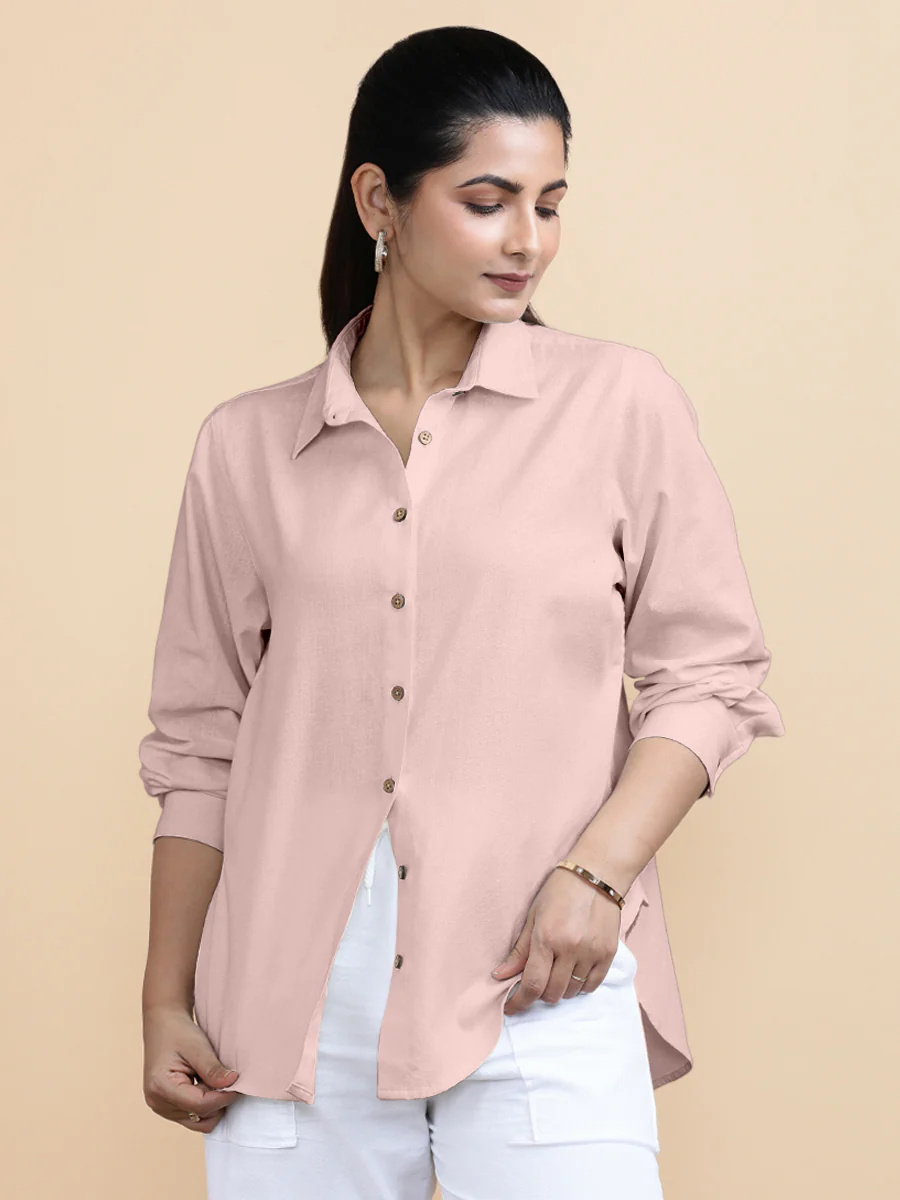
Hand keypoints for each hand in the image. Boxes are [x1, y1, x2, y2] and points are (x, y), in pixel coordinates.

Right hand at [142, 1004, 240, 1131]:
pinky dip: (203, 1104)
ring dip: (210, 1104)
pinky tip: (204, 1084)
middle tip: (222, 1078)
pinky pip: (191, 1116)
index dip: (223, 1098)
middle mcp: (157, 1102)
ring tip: (210, 1079)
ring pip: (197, 1121)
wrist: (163, 1025)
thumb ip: (213, 1069)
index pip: (200, 1105)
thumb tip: (233, 1083)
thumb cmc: (178, 1033)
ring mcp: (160, 1107)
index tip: (237, 1084)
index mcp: (161, 1087)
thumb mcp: (197, 1047)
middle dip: (216, 1101)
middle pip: (199, 1117)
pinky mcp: (166, 1107)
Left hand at [491, 866, 621, 1014]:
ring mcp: (591, 953)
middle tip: (535, 983)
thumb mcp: (533, 916)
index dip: (519, 1002)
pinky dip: (580, 986)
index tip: (511, 1007)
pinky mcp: (608, 954)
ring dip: (560, 989)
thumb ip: (519, 950)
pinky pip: (592, 985)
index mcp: (546, 938)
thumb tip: (500, 976)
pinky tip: (573, 973)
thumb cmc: (559, 891)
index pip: (532, 984)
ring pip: (572, 991)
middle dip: (539, 994)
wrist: (596, 875)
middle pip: (552, 993)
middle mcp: (570, 949)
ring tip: (555, 973)